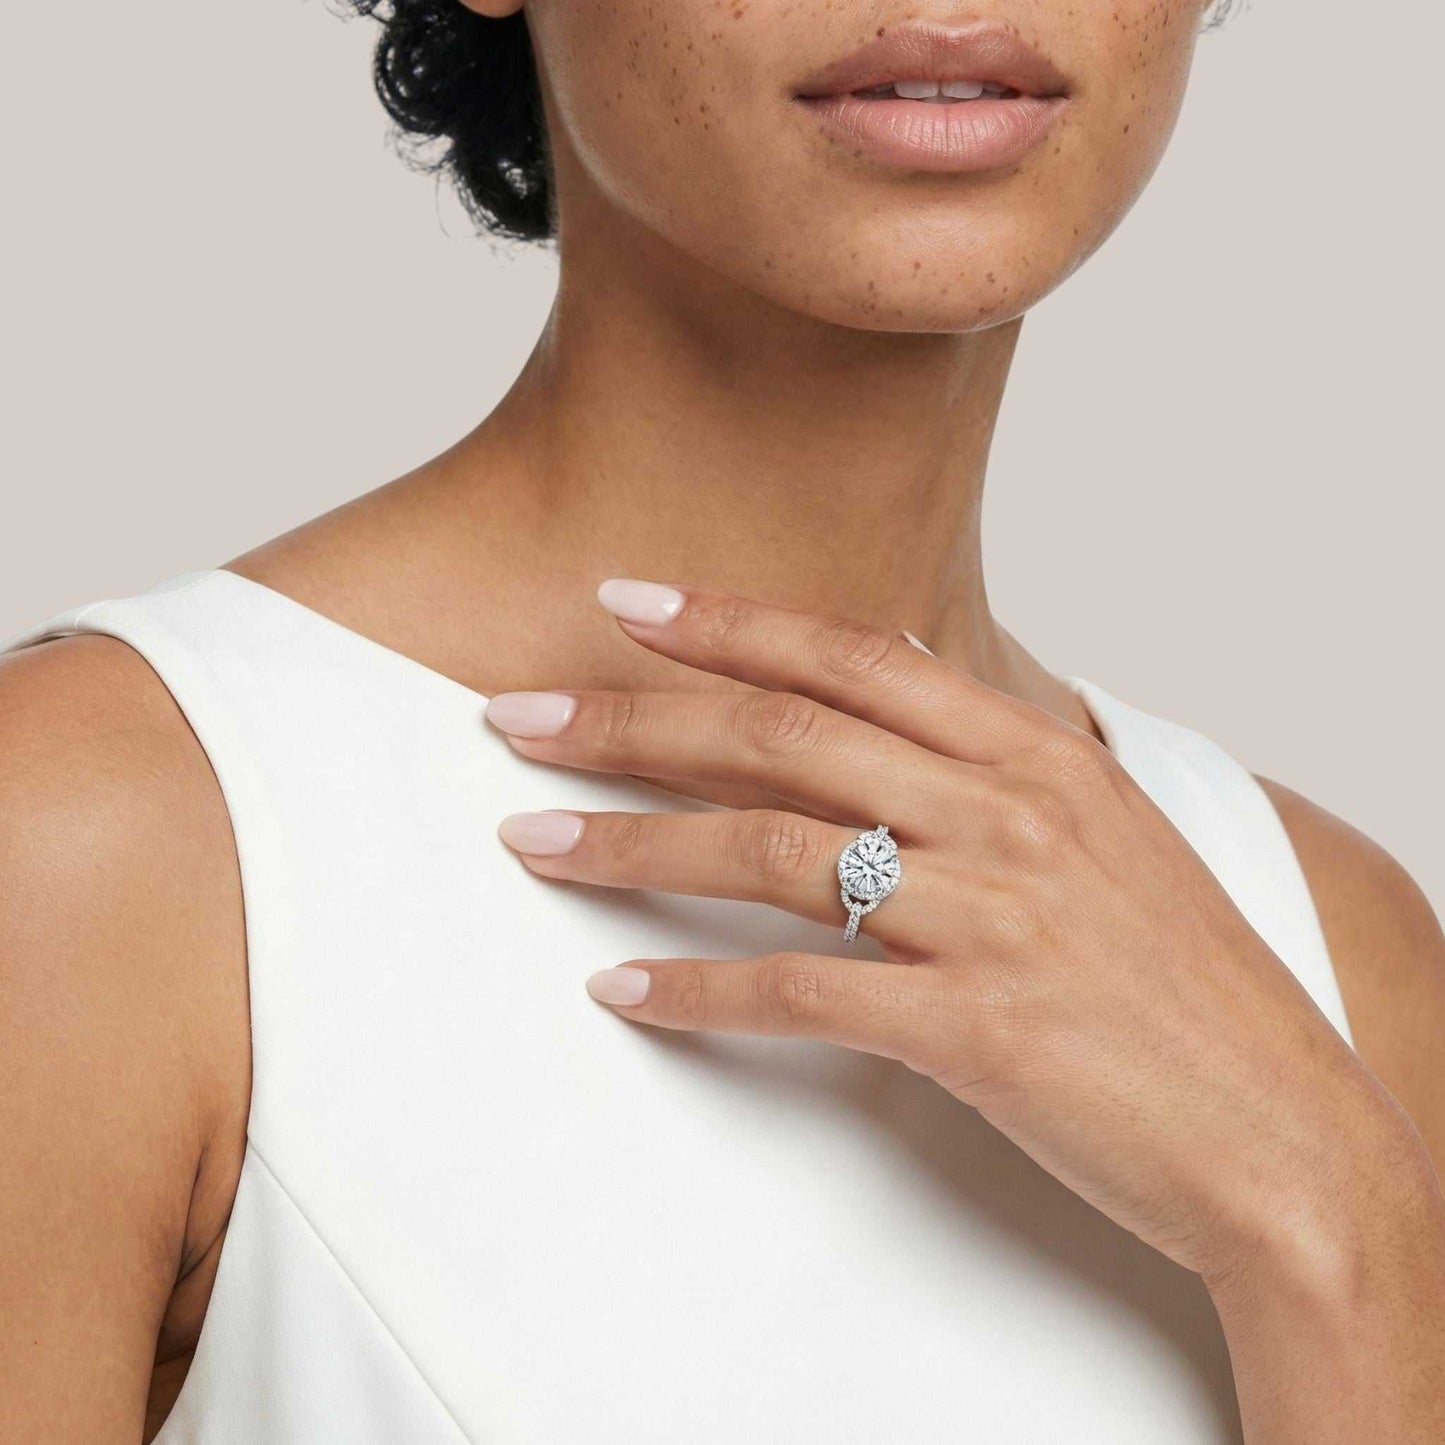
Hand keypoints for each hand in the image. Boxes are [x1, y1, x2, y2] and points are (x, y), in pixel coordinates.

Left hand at [485, 579, 1411, 1288]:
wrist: (1286, 1133)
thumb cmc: (1187, 985)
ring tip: (531, 840)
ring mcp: (990, 914)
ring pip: (768, 849)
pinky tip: (625, 988)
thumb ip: (993, 749)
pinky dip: (700, 988)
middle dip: (632, 719)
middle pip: (778, 736)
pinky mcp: (975, 1024)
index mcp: (1032, 754)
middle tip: (518, 712)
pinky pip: (801, 991)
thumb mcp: (1104, 828)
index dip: (726, 624)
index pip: (847, 656)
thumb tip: (905, 664)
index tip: (623, 604)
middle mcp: (1005, 812)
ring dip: (630, 842)